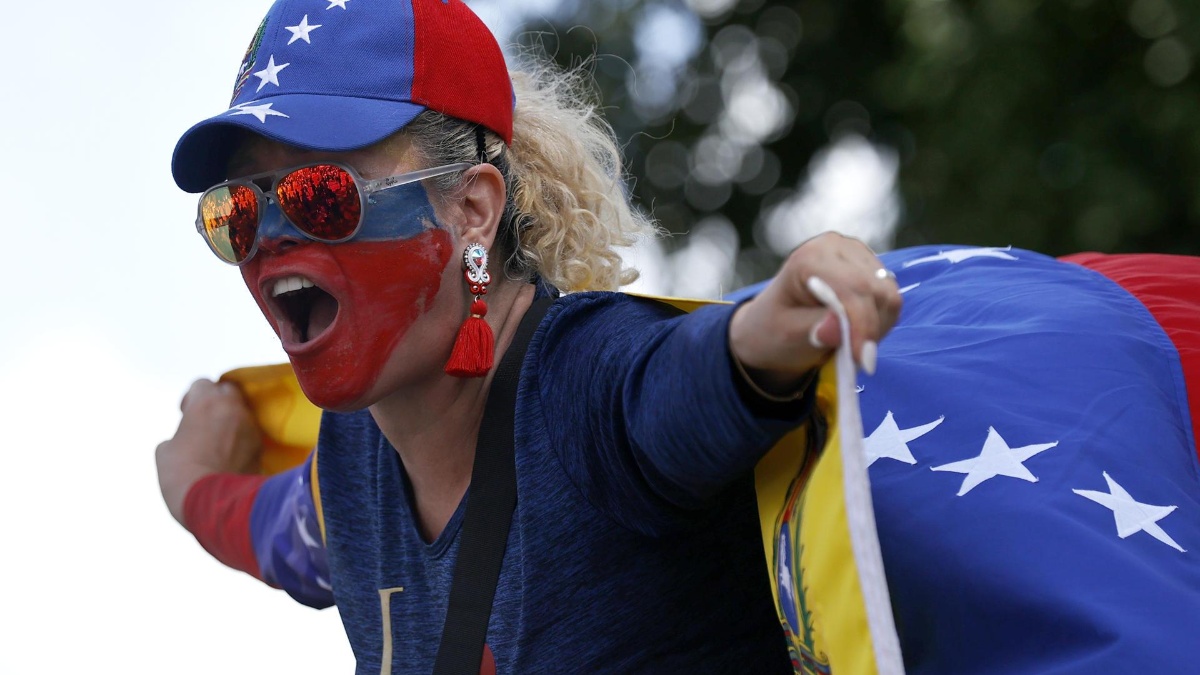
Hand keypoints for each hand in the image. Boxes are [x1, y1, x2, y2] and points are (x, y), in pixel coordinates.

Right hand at [156, 379, 262, 525]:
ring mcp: (251, 427)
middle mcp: (234, 408)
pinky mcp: (262, 447)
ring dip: (232, 420)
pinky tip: (232, 456)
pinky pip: (252, 434)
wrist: (212, 501)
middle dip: (217, 402)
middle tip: (205, 421)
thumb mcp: (166, 450)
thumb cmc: (181, 473)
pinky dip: (242, 439)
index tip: (186, 414)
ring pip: (244, 412)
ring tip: (219, 441)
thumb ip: (180, 433)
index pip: (202, 383)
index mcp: (206, 402)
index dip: (191, 398)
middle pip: (228, 391)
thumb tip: (187, 439)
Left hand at [729, 232, 901, 393]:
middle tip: (854, 359)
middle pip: (877, 291)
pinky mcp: (870, 268)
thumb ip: (815, 328)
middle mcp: (837, 247)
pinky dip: (878, 322)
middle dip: (870, 330)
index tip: (864, 361)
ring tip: (849, 344)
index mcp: (811, 256)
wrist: (773, 325)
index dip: (863, 325)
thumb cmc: (775, 329)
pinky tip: (855, 332)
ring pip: (889, 296)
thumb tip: (838, 326)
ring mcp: (856, 255)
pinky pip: (889, 300)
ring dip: (876, 327)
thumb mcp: (788, 335)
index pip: (853, 288)